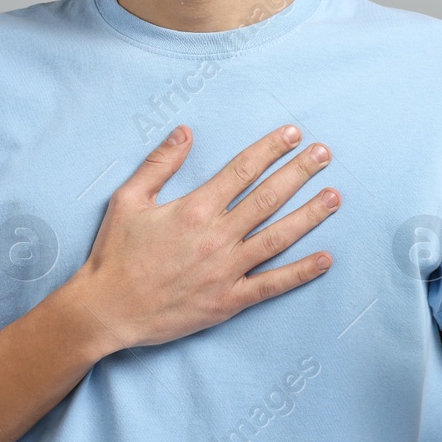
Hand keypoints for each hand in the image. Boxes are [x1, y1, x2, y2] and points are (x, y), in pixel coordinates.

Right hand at [67, 124, 340, 352]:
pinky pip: (272, 285)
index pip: (242, 170)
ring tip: (335, 197)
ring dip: (310, 215)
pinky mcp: (228, 301)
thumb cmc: (114, 254)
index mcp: (194, 208)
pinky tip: (325, 259)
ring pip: (278, 237)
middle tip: (325, 153)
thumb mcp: (129, 199)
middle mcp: (217, 237)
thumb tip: (185, 131)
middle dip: (300, 172)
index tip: (292, 134)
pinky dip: (301, 273)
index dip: (270, 150)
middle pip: (268, 197)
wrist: (106, 310)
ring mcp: (226, 271)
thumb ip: (160, 163)